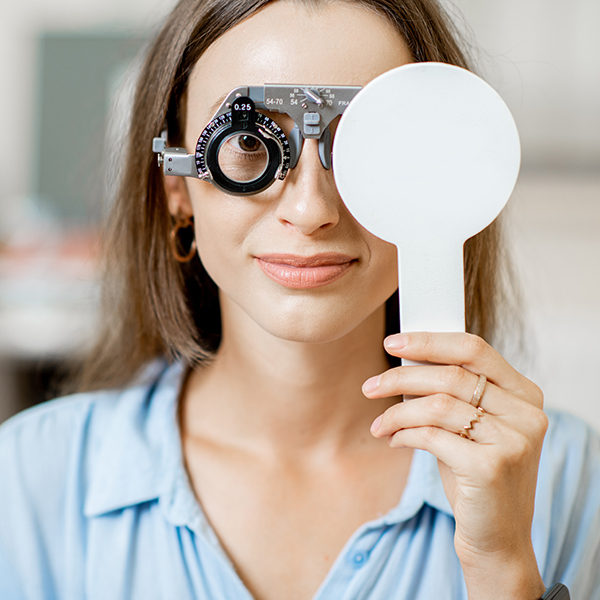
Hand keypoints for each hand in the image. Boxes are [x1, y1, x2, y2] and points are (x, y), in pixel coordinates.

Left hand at [363, 332, 547, 599]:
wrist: (497, 539)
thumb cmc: (476, 477)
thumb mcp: (469, 428)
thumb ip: (451, 394)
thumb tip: (404, 362)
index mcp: (525, 394)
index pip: (474, 349)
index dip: (429, 341)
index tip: (393, 342)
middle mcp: (526, 413)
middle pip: (451, 374)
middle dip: (401, 377)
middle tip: (370, 386)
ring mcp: (513, 440)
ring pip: (437, 404)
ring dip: (397, 412)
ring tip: (379, 424)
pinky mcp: (491, 466)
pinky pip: (431, 436)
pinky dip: (404, 434)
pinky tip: (394, 441)